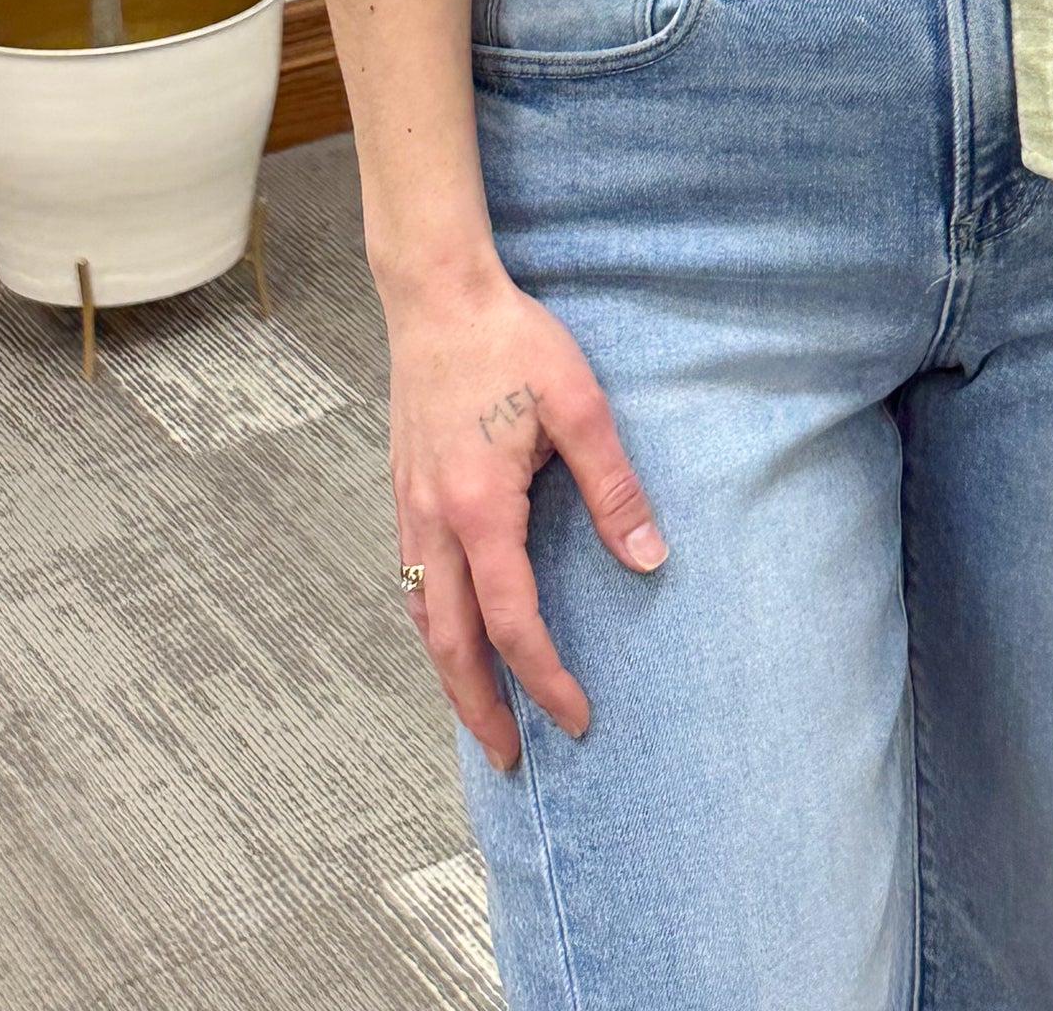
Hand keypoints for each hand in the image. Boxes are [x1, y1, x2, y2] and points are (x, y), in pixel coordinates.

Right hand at [383, 262, 666, 767]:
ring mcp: (409, 508)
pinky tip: (452, 632)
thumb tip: (649, 557)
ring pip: (422, 617)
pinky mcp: (403, 490)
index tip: (576, 716)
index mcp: (479, 508)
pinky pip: (411, 580)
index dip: (544, 677)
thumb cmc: (511, 341)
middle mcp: (433, 521)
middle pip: (450, 643)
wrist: (437, 294)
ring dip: (450, 673)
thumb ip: (613, 486)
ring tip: (479, 712)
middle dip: (480, 706)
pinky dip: (432, 625)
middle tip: (510, 757)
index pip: (513, 621)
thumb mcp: (579, 405)